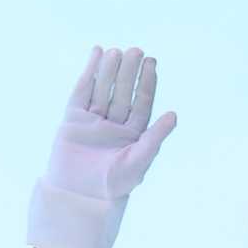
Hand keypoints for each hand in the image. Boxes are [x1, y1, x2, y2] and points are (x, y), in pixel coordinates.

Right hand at [27, 46, 177, 247]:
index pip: (142, 102)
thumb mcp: (138, 161)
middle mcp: (114, 125)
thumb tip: (174, 114)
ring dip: (111, 70)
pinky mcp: (73, 120)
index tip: (152, 62)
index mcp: (133, 134)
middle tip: (137, 50)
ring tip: (118, 51)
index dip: (147, 83)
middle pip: (124, 92)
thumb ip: (155, 137)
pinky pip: (82, 92)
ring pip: (104, 89)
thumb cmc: (113, 186)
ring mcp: (93, 121)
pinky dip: (89, 73)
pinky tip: (96, 55)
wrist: (79, 197)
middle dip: (130, 72)